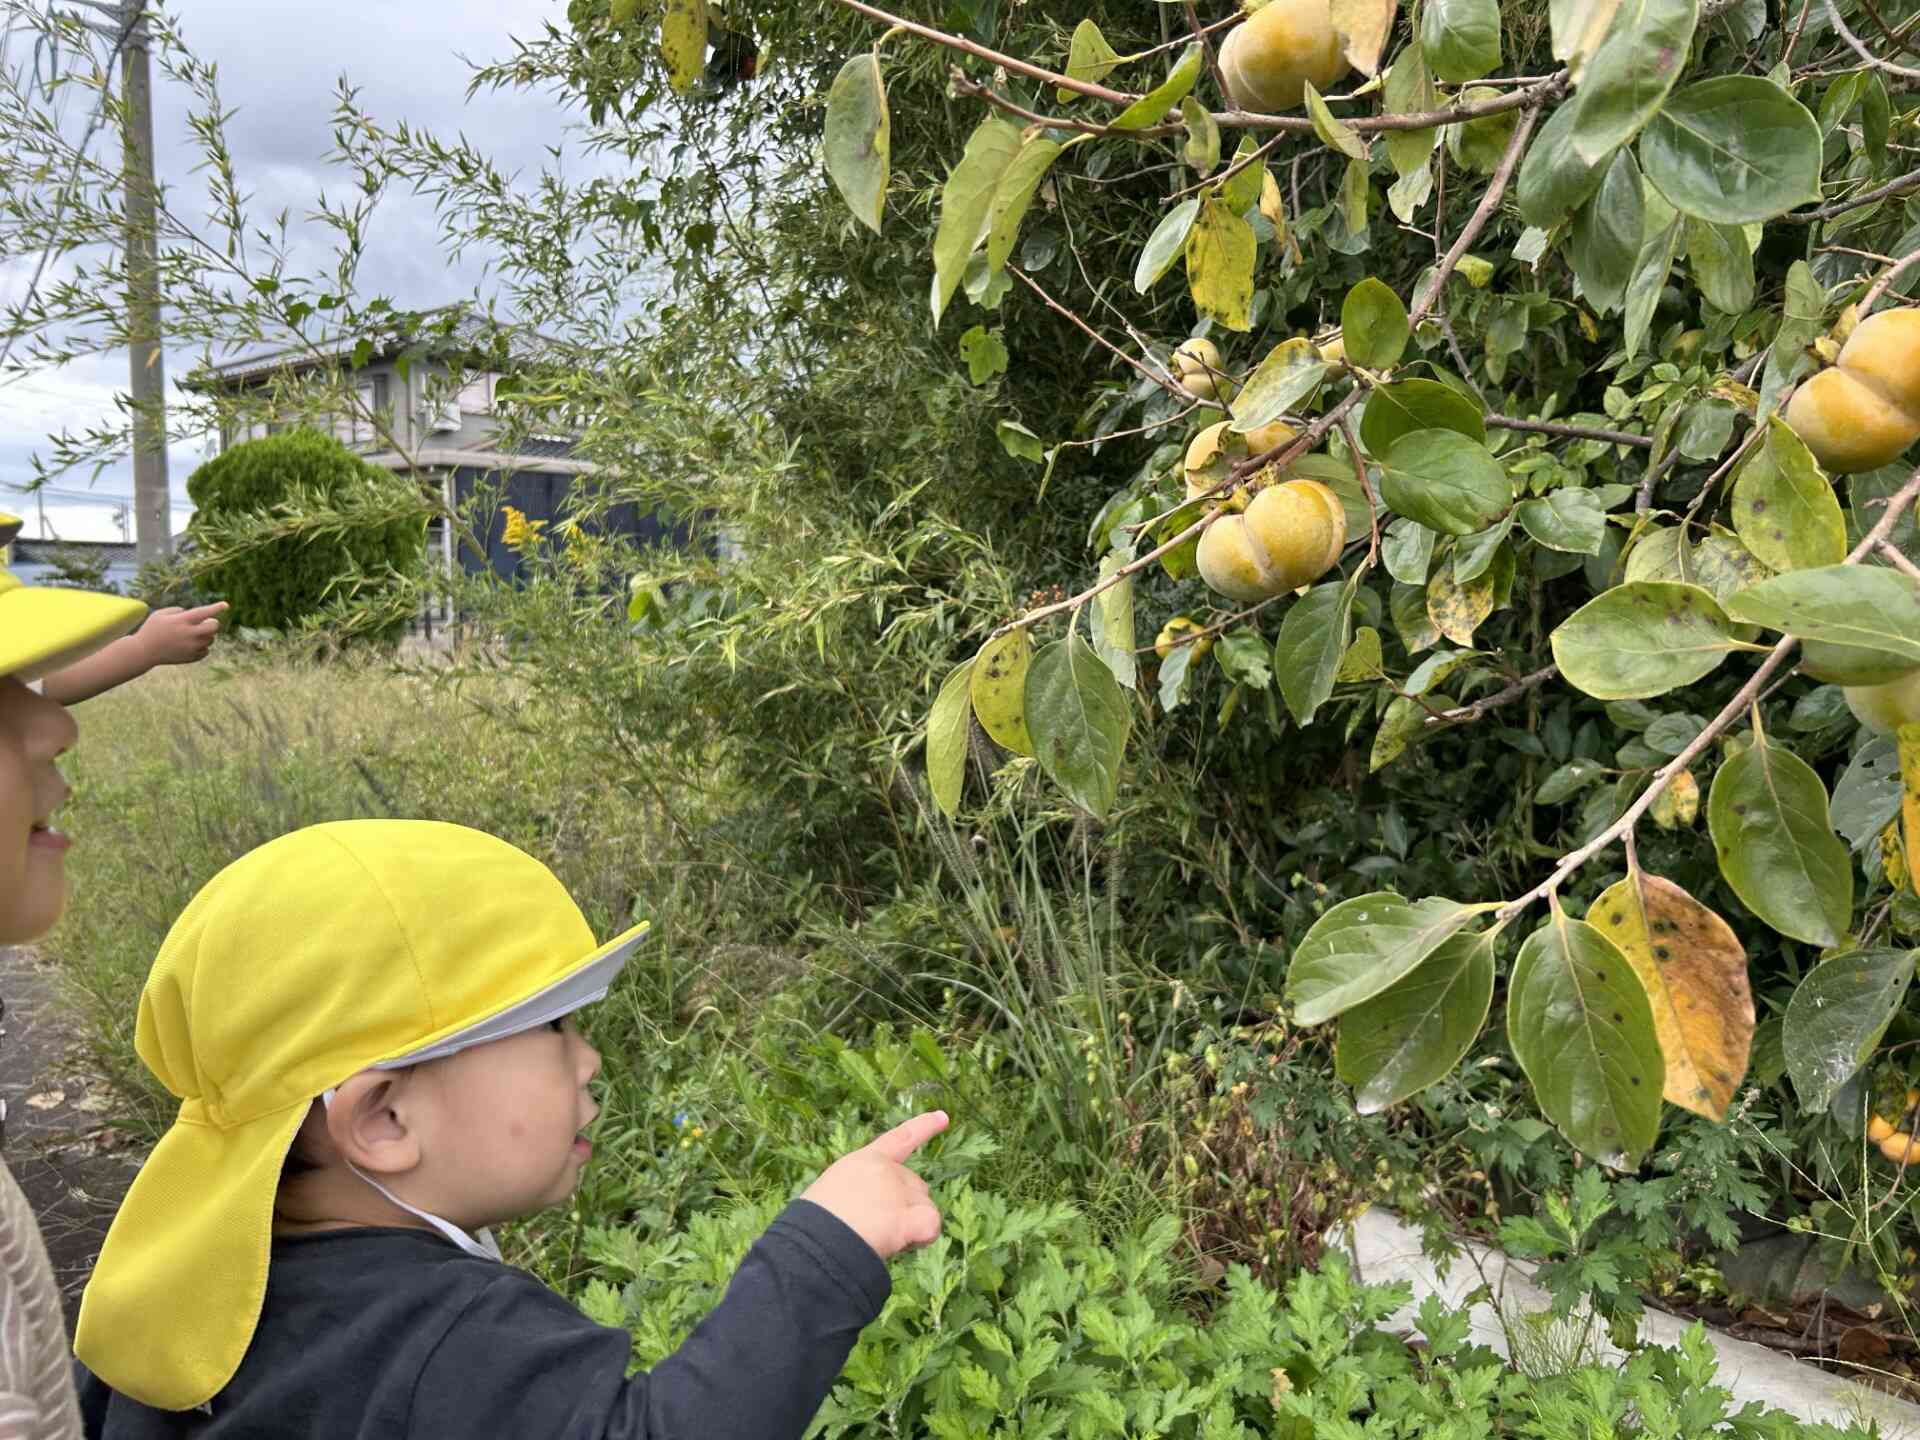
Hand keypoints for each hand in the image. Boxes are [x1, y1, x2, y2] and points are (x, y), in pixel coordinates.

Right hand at [137, 603, 228, 665]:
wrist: (144, 652)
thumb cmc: (151, 629)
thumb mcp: (160, 614)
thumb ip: (178, 611)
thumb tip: (192, 614)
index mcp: (181, 621)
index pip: (203, 612)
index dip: (215, 608)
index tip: (225, 605)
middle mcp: (189, 634)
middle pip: (214, 627)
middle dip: (212, 622)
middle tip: (205, 622)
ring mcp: (192, 647)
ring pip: (211, 639)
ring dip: (206, 635)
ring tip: (191, 634)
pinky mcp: (192, 657)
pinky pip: (206, 650)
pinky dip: (202, 646)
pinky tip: (190, 644)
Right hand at [800, 1110, 947, 1260]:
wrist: (816, 1237)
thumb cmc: (812, 1221)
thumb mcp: (831, 1192)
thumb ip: (856, 1193)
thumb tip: (869, 1214)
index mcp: (863, 1161)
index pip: (899, 1139)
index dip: (924, 1127)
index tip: (944, 1116)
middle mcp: (887, 1169)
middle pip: (915, 1186)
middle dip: (903, 1208)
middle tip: (872, 1228)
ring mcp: (900, 1190)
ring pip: (924, 1209)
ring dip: (909, 1227)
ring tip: (876, 1239)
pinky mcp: (909, 1215)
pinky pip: (931, 1226)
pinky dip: (921, 1238)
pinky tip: (901, 1242)